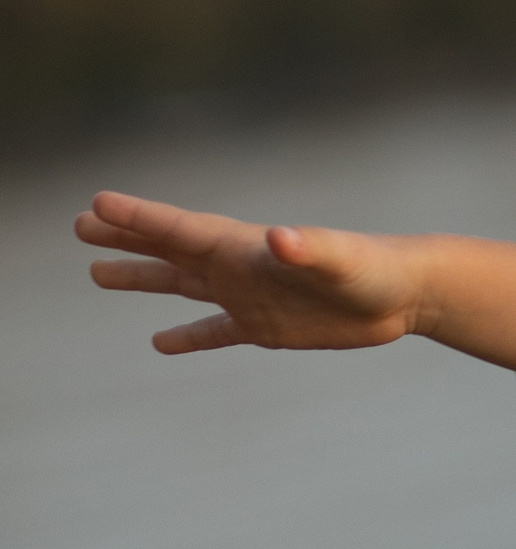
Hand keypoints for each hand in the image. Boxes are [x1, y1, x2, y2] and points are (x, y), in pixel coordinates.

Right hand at [80, 193, 427, 354]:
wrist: (402, 294)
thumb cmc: (371, 268)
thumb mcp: (337, 259)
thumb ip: (306, 248)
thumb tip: (279, 239)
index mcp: (244, 247)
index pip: (180, 230)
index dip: (138, 219)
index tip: (96, 205)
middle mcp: (238, 267)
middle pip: (168, 250)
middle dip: (125, 239)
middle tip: (78, 227)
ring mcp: (249, 296)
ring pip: (182, 286)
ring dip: (142, 280)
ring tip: (97, 276)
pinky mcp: (267, 328)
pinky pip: (217, 332)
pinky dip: (189, 337)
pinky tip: (160, 343)